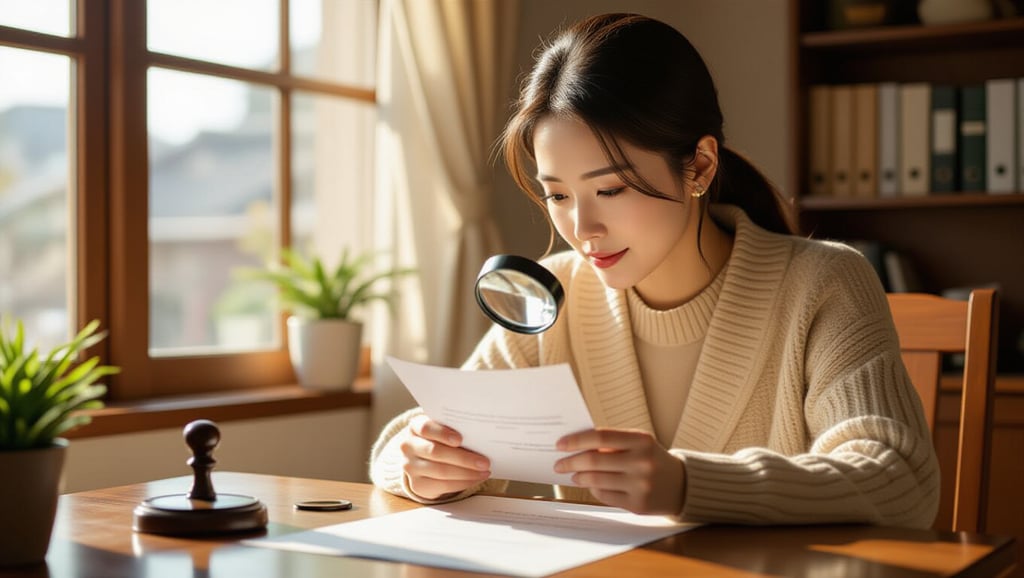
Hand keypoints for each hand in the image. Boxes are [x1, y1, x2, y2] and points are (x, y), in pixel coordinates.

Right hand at [400, 414, 490, 499]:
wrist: (422, 459)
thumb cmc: (440, 439)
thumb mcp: (442, 429)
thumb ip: (455, 428)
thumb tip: (480, 435)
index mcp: (415, 427)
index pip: (426, 428)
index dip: (443, 433)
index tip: (460, 439)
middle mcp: (408, 446)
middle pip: (435, 452)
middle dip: (463, 458)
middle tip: (485, 462)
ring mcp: (410, 467)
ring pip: (441, 471)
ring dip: (467, 473)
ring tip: (484, 471)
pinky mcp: (417, 485)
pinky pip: (443, 486)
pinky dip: (463, 483)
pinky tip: (476, 478)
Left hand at [554, 428, 684, 514]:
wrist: (682, 485)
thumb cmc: (652, 459)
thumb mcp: (639, 443)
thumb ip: (612, 443)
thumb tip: (575, 446)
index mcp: (641, 441)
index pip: (600, 437)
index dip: (576, 440)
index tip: (560, 444)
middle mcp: (642, 462)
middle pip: (593, 461)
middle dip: (571, 462)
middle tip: (559, 463)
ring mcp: (640, 485)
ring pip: (595, 481)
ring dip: (578, 477)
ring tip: (573, 474)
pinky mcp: (637, 505)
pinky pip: (604, 496)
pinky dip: (592, 489)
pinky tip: (591, 484)